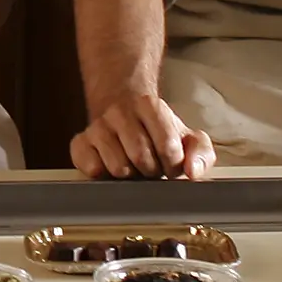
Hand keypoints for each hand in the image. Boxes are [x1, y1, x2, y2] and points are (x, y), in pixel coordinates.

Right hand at [71, 91, 213, 178]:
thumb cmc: (158, 130)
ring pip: (118, 168)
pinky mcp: (80, 143)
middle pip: (142, 158)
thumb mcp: (187, 136)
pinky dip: (105, 175)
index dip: (173, 164)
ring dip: (130, 175)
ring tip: (133, 166)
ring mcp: (97, 127)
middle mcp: (119, 112)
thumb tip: (193, 172)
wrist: (123, 111)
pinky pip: (92, 169)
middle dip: (152, 171)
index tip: (170, 163)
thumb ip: (201, 153)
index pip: (168, 147)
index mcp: (149, 105)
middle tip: (152, 166)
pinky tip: (112, 166)